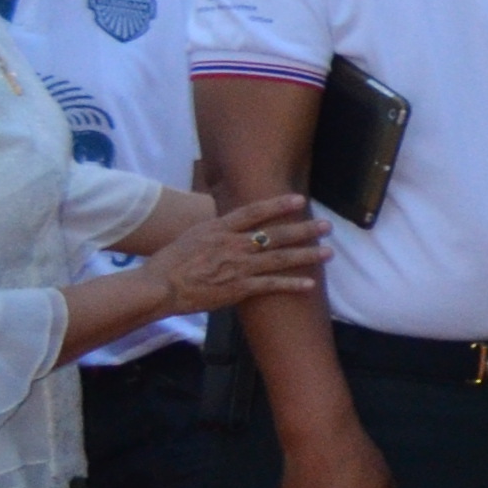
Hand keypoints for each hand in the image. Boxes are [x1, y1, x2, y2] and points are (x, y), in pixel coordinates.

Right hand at [145, 192, 324, 315]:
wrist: (159, 287)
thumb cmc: (170, 262)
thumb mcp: (192, 234)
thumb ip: (216, 228)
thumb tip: (231, 221)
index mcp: (219, 228)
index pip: (254, 211)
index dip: (278, 204)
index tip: (299, 199)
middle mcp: (233, 244)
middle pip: (276, 234)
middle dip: (304, 230)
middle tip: (327, 226)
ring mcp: (238, 266)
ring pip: (280, 258)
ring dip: (307, 255)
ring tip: (328, 252)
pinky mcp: (239, 288)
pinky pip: (272, 285)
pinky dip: (292, 285)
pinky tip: (309, 285)